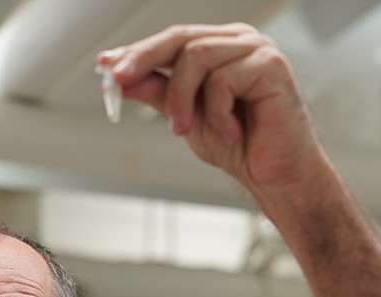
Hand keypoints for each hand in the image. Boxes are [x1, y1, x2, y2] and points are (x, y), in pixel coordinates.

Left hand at [98, 24, 328, 195]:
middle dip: (145, 60)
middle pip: (181, 38)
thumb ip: (159, 93)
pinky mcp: (271, 64)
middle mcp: (237, 40)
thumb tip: (122, 79)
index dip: (137, 52)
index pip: (171, 41)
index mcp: (219, 46)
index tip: (106, 66)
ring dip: (182, 98)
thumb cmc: (239, 144)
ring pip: (197, 56)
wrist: (275, 174)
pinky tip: (232, 132)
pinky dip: (217, 112)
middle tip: (120, 81)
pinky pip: (222, 80)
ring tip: (185, 130)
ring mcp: (256, 48)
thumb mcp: (186, 117)